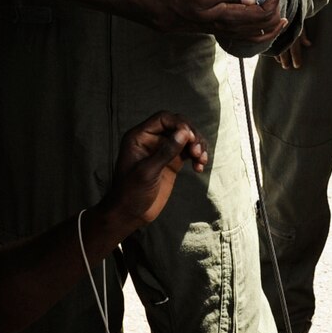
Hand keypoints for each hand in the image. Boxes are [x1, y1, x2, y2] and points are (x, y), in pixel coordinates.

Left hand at [94, 113, 208, 233]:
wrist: (130, 214)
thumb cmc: (131, 192)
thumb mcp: (147, 172)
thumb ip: (166, 152)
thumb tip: (184, 133)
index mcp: (139, 136)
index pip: (163, 118)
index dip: (179, 124)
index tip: (190, 138)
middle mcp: (152, 140)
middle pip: (177, 125)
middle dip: (191, 135)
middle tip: (197, 152)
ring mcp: (162, 150)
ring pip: (185, 138)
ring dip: (197, 146)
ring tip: (201, 160)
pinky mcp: (172, 162)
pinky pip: (188, 151)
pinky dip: (197, 156)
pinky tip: (200, 167)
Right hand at [153, 0, 284, 43]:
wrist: (168, 13)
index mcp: (229, 16)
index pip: (263, 11)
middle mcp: (232, 28)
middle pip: (267, 22)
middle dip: (275, 5)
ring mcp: (230, 32)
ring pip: (262, 32)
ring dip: (274, 20)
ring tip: (279, 8)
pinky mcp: (227, 31)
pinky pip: (253, 37)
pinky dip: (266, 32)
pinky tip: (268, 26)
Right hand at [272, 9, 316, 69]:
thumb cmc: (294, 10)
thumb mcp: (301, 21)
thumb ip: (303, 34)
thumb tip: (308, 45)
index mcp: (293, 31)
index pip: (295, 48)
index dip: (296, 57)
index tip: (297, 65)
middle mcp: (284, 33)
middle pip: (285, 50)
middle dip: (286, 59)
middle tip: (286, 67)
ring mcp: (276, 31)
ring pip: (277, 46)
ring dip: (279, 55)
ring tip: (280, 62)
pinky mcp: (269, 28)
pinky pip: (269, 40)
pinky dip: (271, 47)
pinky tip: (272, 52)